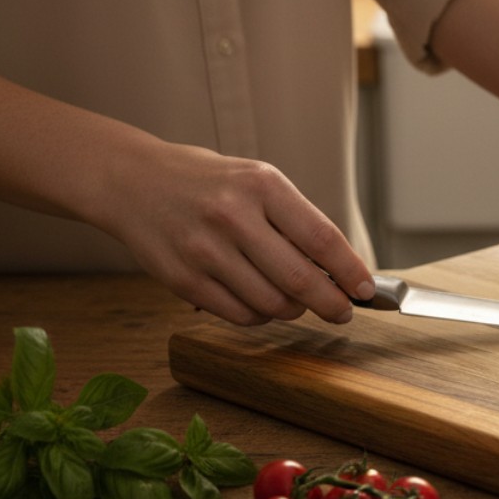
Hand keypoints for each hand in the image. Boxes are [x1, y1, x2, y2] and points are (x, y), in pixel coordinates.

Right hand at [94, 142, 373, 325]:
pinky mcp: (182, 279)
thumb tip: (339, 269)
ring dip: (295, 311)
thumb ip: (294, 220)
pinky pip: (239, 315)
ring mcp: (204, 250)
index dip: (350, 271)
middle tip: (343, 312)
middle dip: (332, 304)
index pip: (321, 238)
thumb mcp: (256, 181)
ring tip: (298, 303)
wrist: (132, 181)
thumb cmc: (207, 183)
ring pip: (271, 304)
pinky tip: (263, 304)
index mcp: (262, 186)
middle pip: (299, 280)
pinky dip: (261, 316)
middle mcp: (233, 216)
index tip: (367, 289)